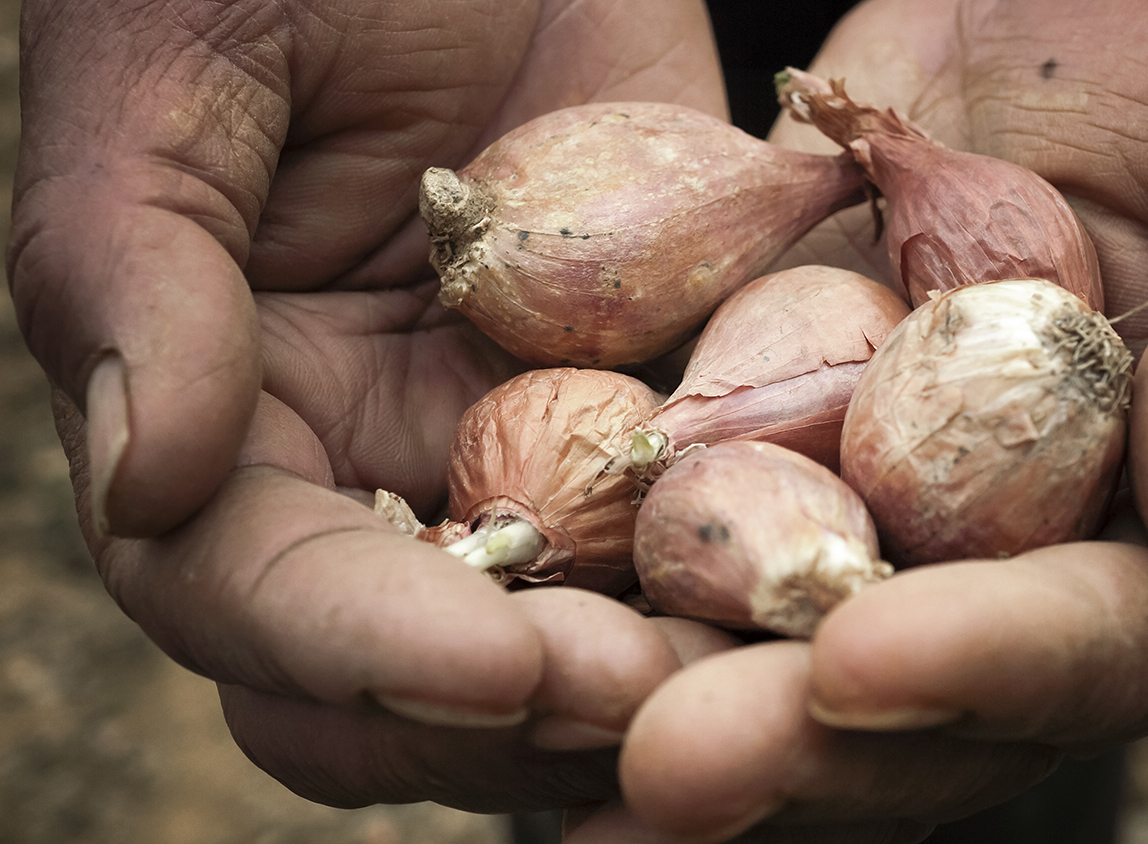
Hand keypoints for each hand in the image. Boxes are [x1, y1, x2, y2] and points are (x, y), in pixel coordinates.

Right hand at [10, 0, 736, 811]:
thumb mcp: (170, 89)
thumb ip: (133, 279)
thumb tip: (148, 487)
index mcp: (233, 419)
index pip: (261, 594)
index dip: (367, 651)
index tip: (495, 667)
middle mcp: (379, 459)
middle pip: (429, 660)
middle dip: (535, 699)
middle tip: (654, 697)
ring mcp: (526, 430)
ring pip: (587, 607)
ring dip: (667, 657)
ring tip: (759, 663)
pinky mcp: (654, 375)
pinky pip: (714, 485)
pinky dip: (766, 535)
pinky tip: (837, 559)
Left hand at [611, 0, 1147, 838]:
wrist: (1051, 16)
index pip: (1121, 644)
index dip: (1003, 667)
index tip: (867, 660)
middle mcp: (1028, 571)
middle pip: (928, 705)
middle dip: (799, 742)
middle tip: (667, 767)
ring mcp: (890, 529)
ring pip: (784, 659)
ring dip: (669, 707)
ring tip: (555, 731)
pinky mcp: (771, 465)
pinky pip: (685, 547)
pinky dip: (601, 598)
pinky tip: (503, 635)